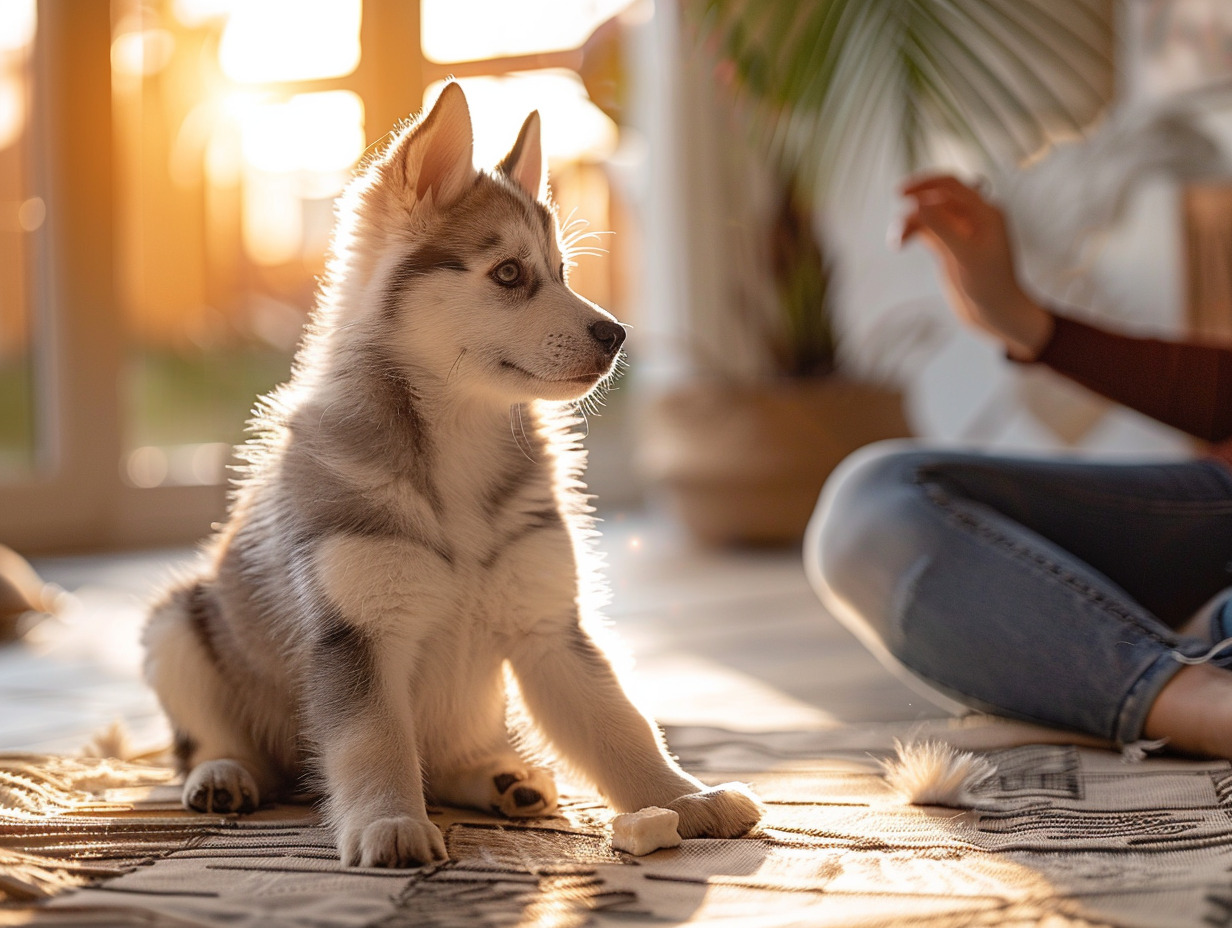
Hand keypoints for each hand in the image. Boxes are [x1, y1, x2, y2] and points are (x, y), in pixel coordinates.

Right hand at [898, 174, 1053, 360]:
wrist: (996, 313)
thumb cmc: (990, 286)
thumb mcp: (965, 256)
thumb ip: (943, 227)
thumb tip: (918, 203)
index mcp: (985, 213)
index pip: (952, 186)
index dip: (926, 184)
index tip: (901, 193)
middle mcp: (973, 218)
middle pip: (937, 196)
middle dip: (916, 199)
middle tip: (897, 204)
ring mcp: (960, 233)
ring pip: (928, 215)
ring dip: (910, 222)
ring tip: (896, 241)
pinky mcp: (949, 248)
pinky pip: (926, 230)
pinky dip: (911, 233)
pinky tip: (899, 243)